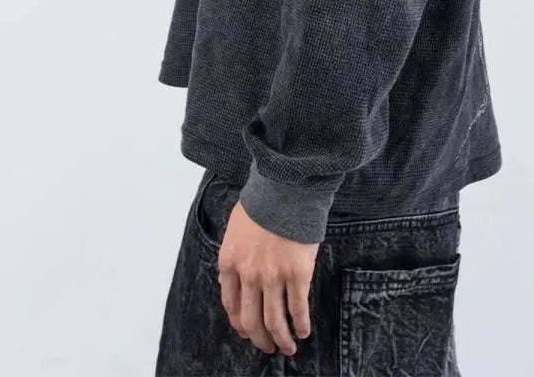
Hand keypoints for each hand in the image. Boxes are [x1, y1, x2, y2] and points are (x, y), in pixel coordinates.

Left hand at [216, 196, 319, 356]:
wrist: (286, 187)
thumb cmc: (262, 202)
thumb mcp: (235, 228)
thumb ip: (234, 256)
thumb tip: (232, 278)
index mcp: (230, 262)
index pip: (230, 305)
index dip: (239, 324)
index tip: (247, 330)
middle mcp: (249, 275)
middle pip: (251, 320)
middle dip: (260, 339)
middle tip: (268, 347)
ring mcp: (273, 277)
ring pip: (274, 321)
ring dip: (282, 339)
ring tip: (288, 347)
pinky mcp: (298, 274)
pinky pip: (298, 309)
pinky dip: (301, 324)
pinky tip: (304, 329)